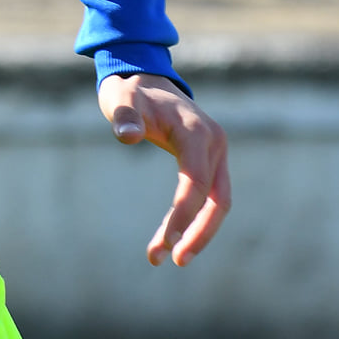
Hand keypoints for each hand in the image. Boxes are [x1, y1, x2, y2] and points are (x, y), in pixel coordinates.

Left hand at [99, 73, 229, 266]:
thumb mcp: (120, 99)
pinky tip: (173, 235)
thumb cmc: (130, 92)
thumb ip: (124, 117)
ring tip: (170, 258)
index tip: (165, 243)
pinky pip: (209, 196)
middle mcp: (214, 143)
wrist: (145, 77)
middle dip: (196, 233)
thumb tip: (127, 136)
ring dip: (199, 232)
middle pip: (216, 200)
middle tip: (171, 261)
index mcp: (197, 132)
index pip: (195, 183)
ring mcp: (216, 152)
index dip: (183, 215)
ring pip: (217, 202)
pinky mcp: (209, 160)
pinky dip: (194, 218)